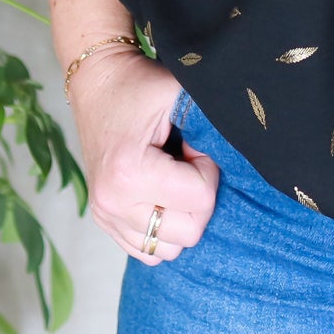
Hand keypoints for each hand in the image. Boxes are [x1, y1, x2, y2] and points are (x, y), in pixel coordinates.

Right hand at [64, 48, 220, 262]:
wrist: (98, 82)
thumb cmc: (139, 85)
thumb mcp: (179, 92)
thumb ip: (209, 125)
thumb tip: (235, 157)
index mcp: (129, 173)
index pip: (200, 200)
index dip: (208, 169)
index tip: (193, 145)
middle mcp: (112, 203)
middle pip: (188, 234)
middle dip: (197, 195)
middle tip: (186, 161)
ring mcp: (104, 216)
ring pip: (168, 250)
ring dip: (181, 216)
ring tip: (173, 178)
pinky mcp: (103, 221)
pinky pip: (147, 251)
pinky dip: (162, 229)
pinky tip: (161, 195)